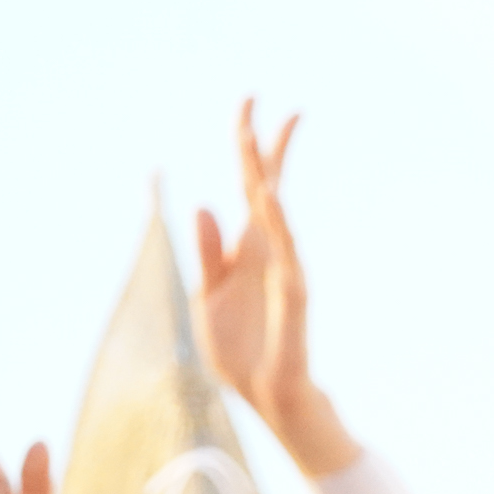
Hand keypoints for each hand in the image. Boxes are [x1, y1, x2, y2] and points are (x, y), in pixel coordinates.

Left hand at [195, 102, 358, 475]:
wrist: (267, 394)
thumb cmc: (237, 348)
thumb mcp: (206, 297)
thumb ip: (205, 253)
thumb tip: (201, 205)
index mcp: (246, 245)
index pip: (250, 183)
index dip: (249, 144)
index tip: (251, 102)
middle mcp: (269, 248)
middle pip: (267, 185)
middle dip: (263, 144)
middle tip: (260, 99)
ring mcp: (284, 268)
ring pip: (274, 211)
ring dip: (265, 175)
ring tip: (260, 139)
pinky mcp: (292, 294)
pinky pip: (285, 251)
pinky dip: (277, 223)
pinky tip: (267, 196)